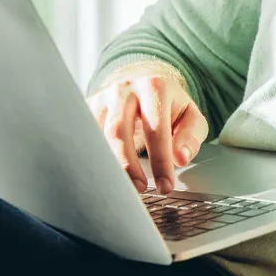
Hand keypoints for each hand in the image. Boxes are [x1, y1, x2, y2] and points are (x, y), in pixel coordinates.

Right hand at [87, 59, 208, 193]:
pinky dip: (91, 159)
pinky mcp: (88, 108)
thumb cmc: (169, 107)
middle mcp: (124, 89)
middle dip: (128, 166)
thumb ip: (190, 137)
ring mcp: (102, 97)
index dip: (160, 161)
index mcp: (154, 87)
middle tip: (140, 189)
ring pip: (96, 136)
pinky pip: (85, 137)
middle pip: (118, 131)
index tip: (165, 187)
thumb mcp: (190, 117)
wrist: (145, 86)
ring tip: (122, 188)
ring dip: (108, 166)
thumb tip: (180, 158)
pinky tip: (103, 176)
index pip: (156, 129)